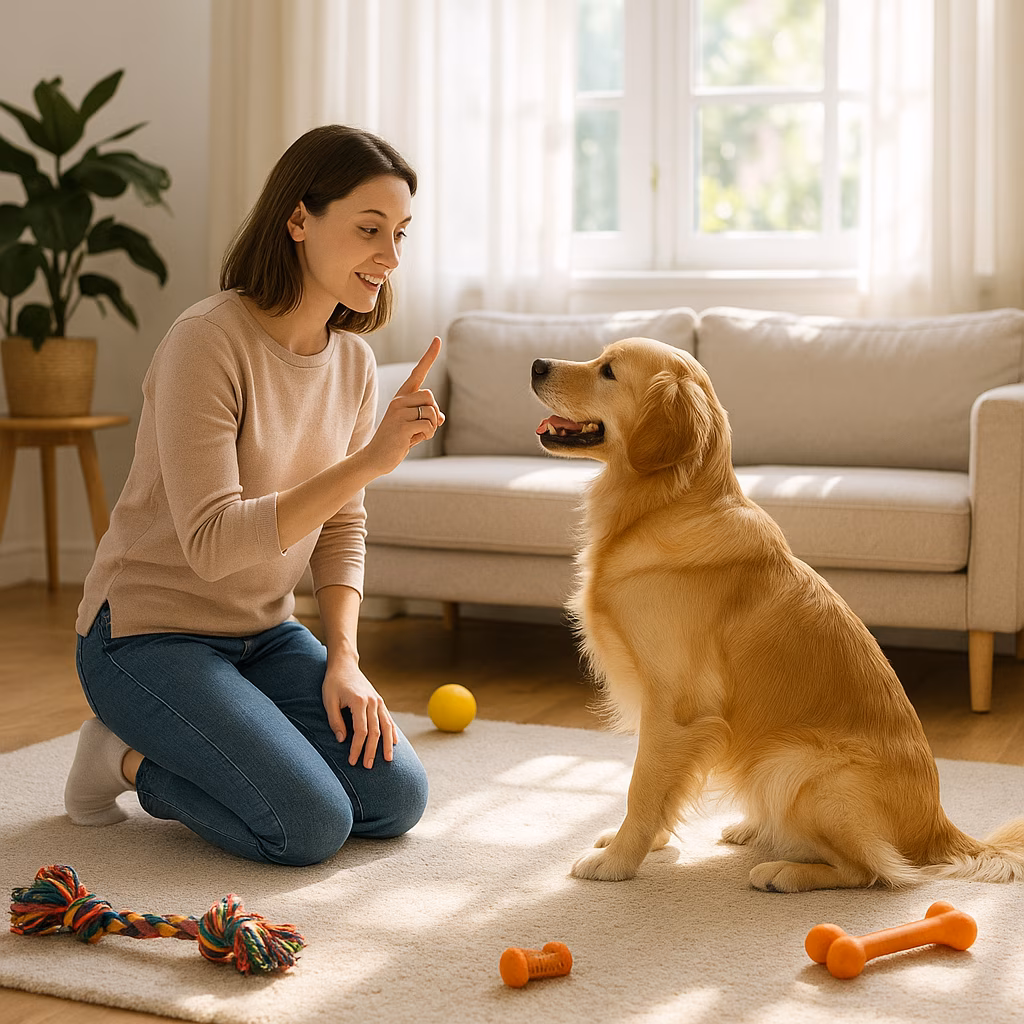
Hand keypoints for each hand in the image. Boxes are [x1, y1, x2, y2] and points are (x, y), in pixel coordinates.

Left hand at [323, 660, 397, 768]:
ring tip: (388, 759)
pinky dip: (392, 731)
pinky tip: (394, 742)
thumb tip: (342, 740)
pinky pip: (389, 718)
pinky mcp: (380, 701)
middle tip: (367, 766)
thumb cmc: (334, 683)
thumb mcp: (329, 701)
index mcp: (359, 702)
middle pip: (375, 731)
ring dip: (387, 744)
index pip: (361, 731)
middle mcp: (372, 702)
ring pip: (386, 726)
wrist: (345, 665)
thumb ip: (335, 721)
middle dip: (371, 750)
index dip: (357, 747)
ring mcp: (378, 701)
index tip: (352, 760)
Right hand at [363, 336, 445, 475]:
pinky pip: (429, 426)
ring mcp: (398, 413)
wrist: (375, 457)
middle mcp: (399, 401)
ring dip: (431, 428)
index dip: (429, 356)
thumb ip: (427, 418)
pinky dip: (427, 435)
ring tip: (415, 436)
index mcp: (402, 397)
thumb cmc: (396, 441)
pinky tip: (412, 441)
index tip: (438, 339)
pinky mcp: (401, 426)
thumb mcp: (413, 427)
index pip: (417, 372)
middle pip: (431, 397)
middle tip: (421, 427)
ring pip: (432, 412)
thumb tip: (441, 417)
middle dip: (433, 414)